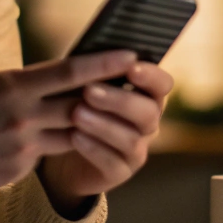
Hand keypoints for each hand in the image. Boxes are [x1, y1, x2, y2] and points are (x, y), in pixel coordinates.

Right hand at [0, 51, 139, 202]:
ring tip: (102, 114)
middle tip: (133, 85)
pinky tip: (38, 140)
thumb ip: (16, 82)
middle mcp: (22, 117)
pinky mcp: (18, 171)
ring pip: (71, 134)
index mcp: (11, 86)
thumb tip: (48, 79)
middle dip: (109, 95)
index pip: (69, 72)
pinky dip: (48, 144)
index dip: (104, 63)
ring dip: (86, 125)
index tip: (131, 55)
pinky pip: (45, 155)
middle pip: (80, 104)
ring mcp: (21, 147)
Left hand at [37, 61, 172, 214]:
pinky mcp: (120, 172)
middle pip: (148, 112)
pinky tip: (75, 136)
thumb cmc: (75, 100)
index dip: (151, 76)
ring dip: (103, 125)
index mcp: (146, 94)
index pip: (162, 84)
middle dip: (119, 100)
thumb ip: (96, 69)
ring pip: (131, 139)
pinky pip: (113, 163)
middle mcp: (147, 122)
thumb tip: (94, 51)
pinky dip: (94, 148)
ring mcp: (136, 149)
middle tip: (89, 91)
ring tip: (76, 114)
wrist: (59, 144)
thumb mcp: (84, 81)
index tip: (131, 67)